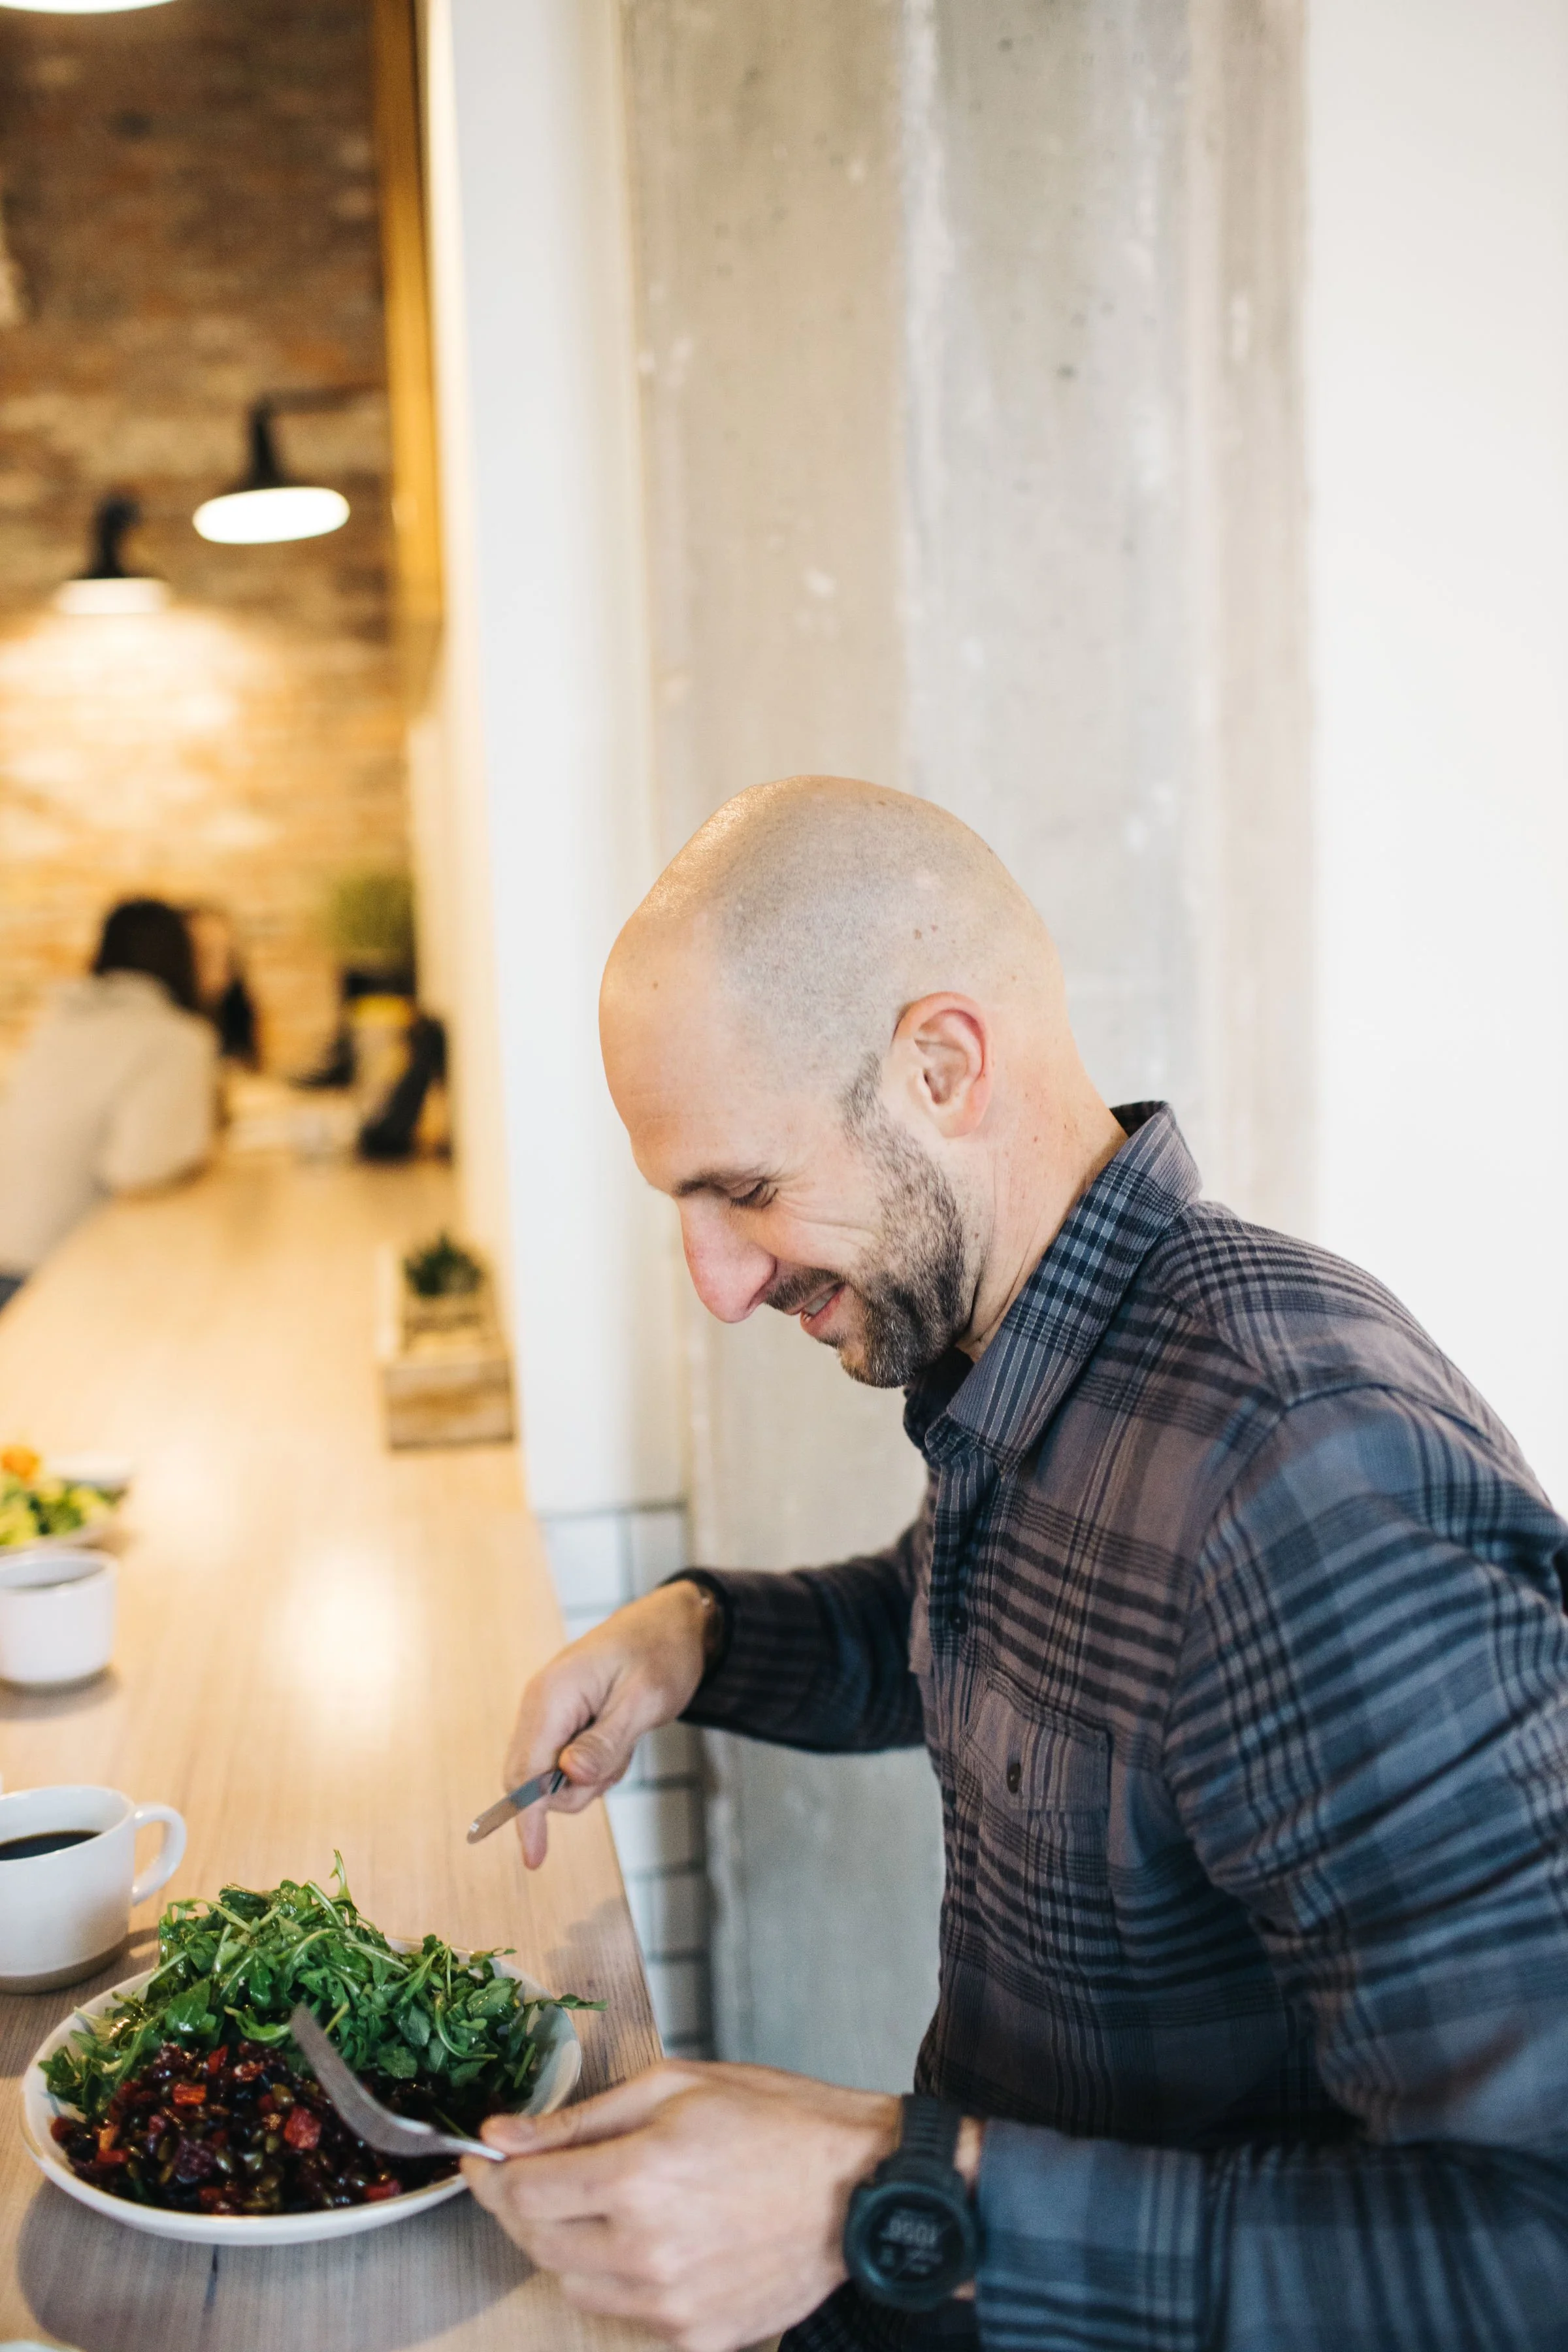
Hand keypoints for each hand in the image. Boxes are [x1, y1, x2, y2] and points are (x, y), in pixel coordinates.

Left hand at [463, 2060, 900, 2351]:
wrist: (858, 2187)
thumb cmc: (774, 2121)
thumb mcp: (675, 2087)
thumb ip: (579, 2118)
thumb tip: (502, 2136)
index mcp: (639, 2176)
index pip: (523, 2192)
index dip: (491, 2173)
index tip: (481, 2158)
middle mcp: (646, 2251)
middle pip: (537, 2242)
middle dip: (518, 2206)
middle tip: (527, 2175)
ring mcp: (671, 2305)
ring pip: (572, 2284)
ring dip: (563, 2244)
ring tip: (593, 2202)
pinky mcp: (696, 2338)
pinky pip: (624, 2315)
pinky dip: (615, 2280)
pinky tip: (642, 2241)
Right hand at [503, 1582, 713, 1865]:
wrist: (672, 1624)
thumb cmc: (660, 1654)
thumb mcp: (643, 1700)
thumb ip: (605, 1741)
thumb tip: (569, 1778)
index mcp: (551, 1696)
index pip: (527, 1771)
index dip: (527, 1817)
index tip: (534, 1858)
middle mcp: (540, 1706)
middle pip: (534, 1780)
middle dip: (575, 1790)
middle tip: (618, 1760)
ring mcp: (549, 1714)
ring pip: (555, 1778)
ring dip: (592, 1776)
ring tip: (625, 1739)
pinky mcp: (562, 1722)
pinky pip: (568, 1765)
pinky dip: (596, 1766)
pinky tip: (620, 1737)